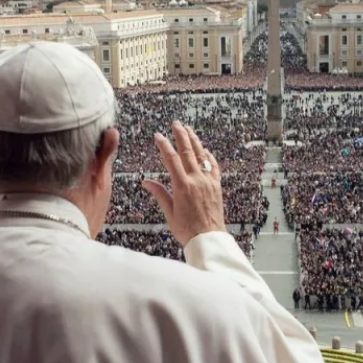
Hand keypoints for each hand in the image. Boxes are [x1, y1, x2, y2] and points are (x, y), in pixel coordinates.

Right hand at [141, 121, 226, 246]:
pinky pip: (214, 166)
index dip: (164, 145)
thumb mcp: (169, 212)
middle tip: (176, 123)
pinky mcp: (217, 186)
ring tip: (189, 129)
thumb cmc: (187, 229)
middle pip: (188, 152)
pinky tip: (205, 150)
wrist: (209, 238)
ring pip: (202, 156)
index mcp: (182, 186)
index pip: (171, 159)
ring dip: (195, 141)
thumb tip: (146, 182)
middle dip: (181, 135)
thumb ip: (159, 193)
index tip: (158, 135)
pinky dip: (209, 156)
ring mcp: (208, 182)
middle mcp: (197, 180)